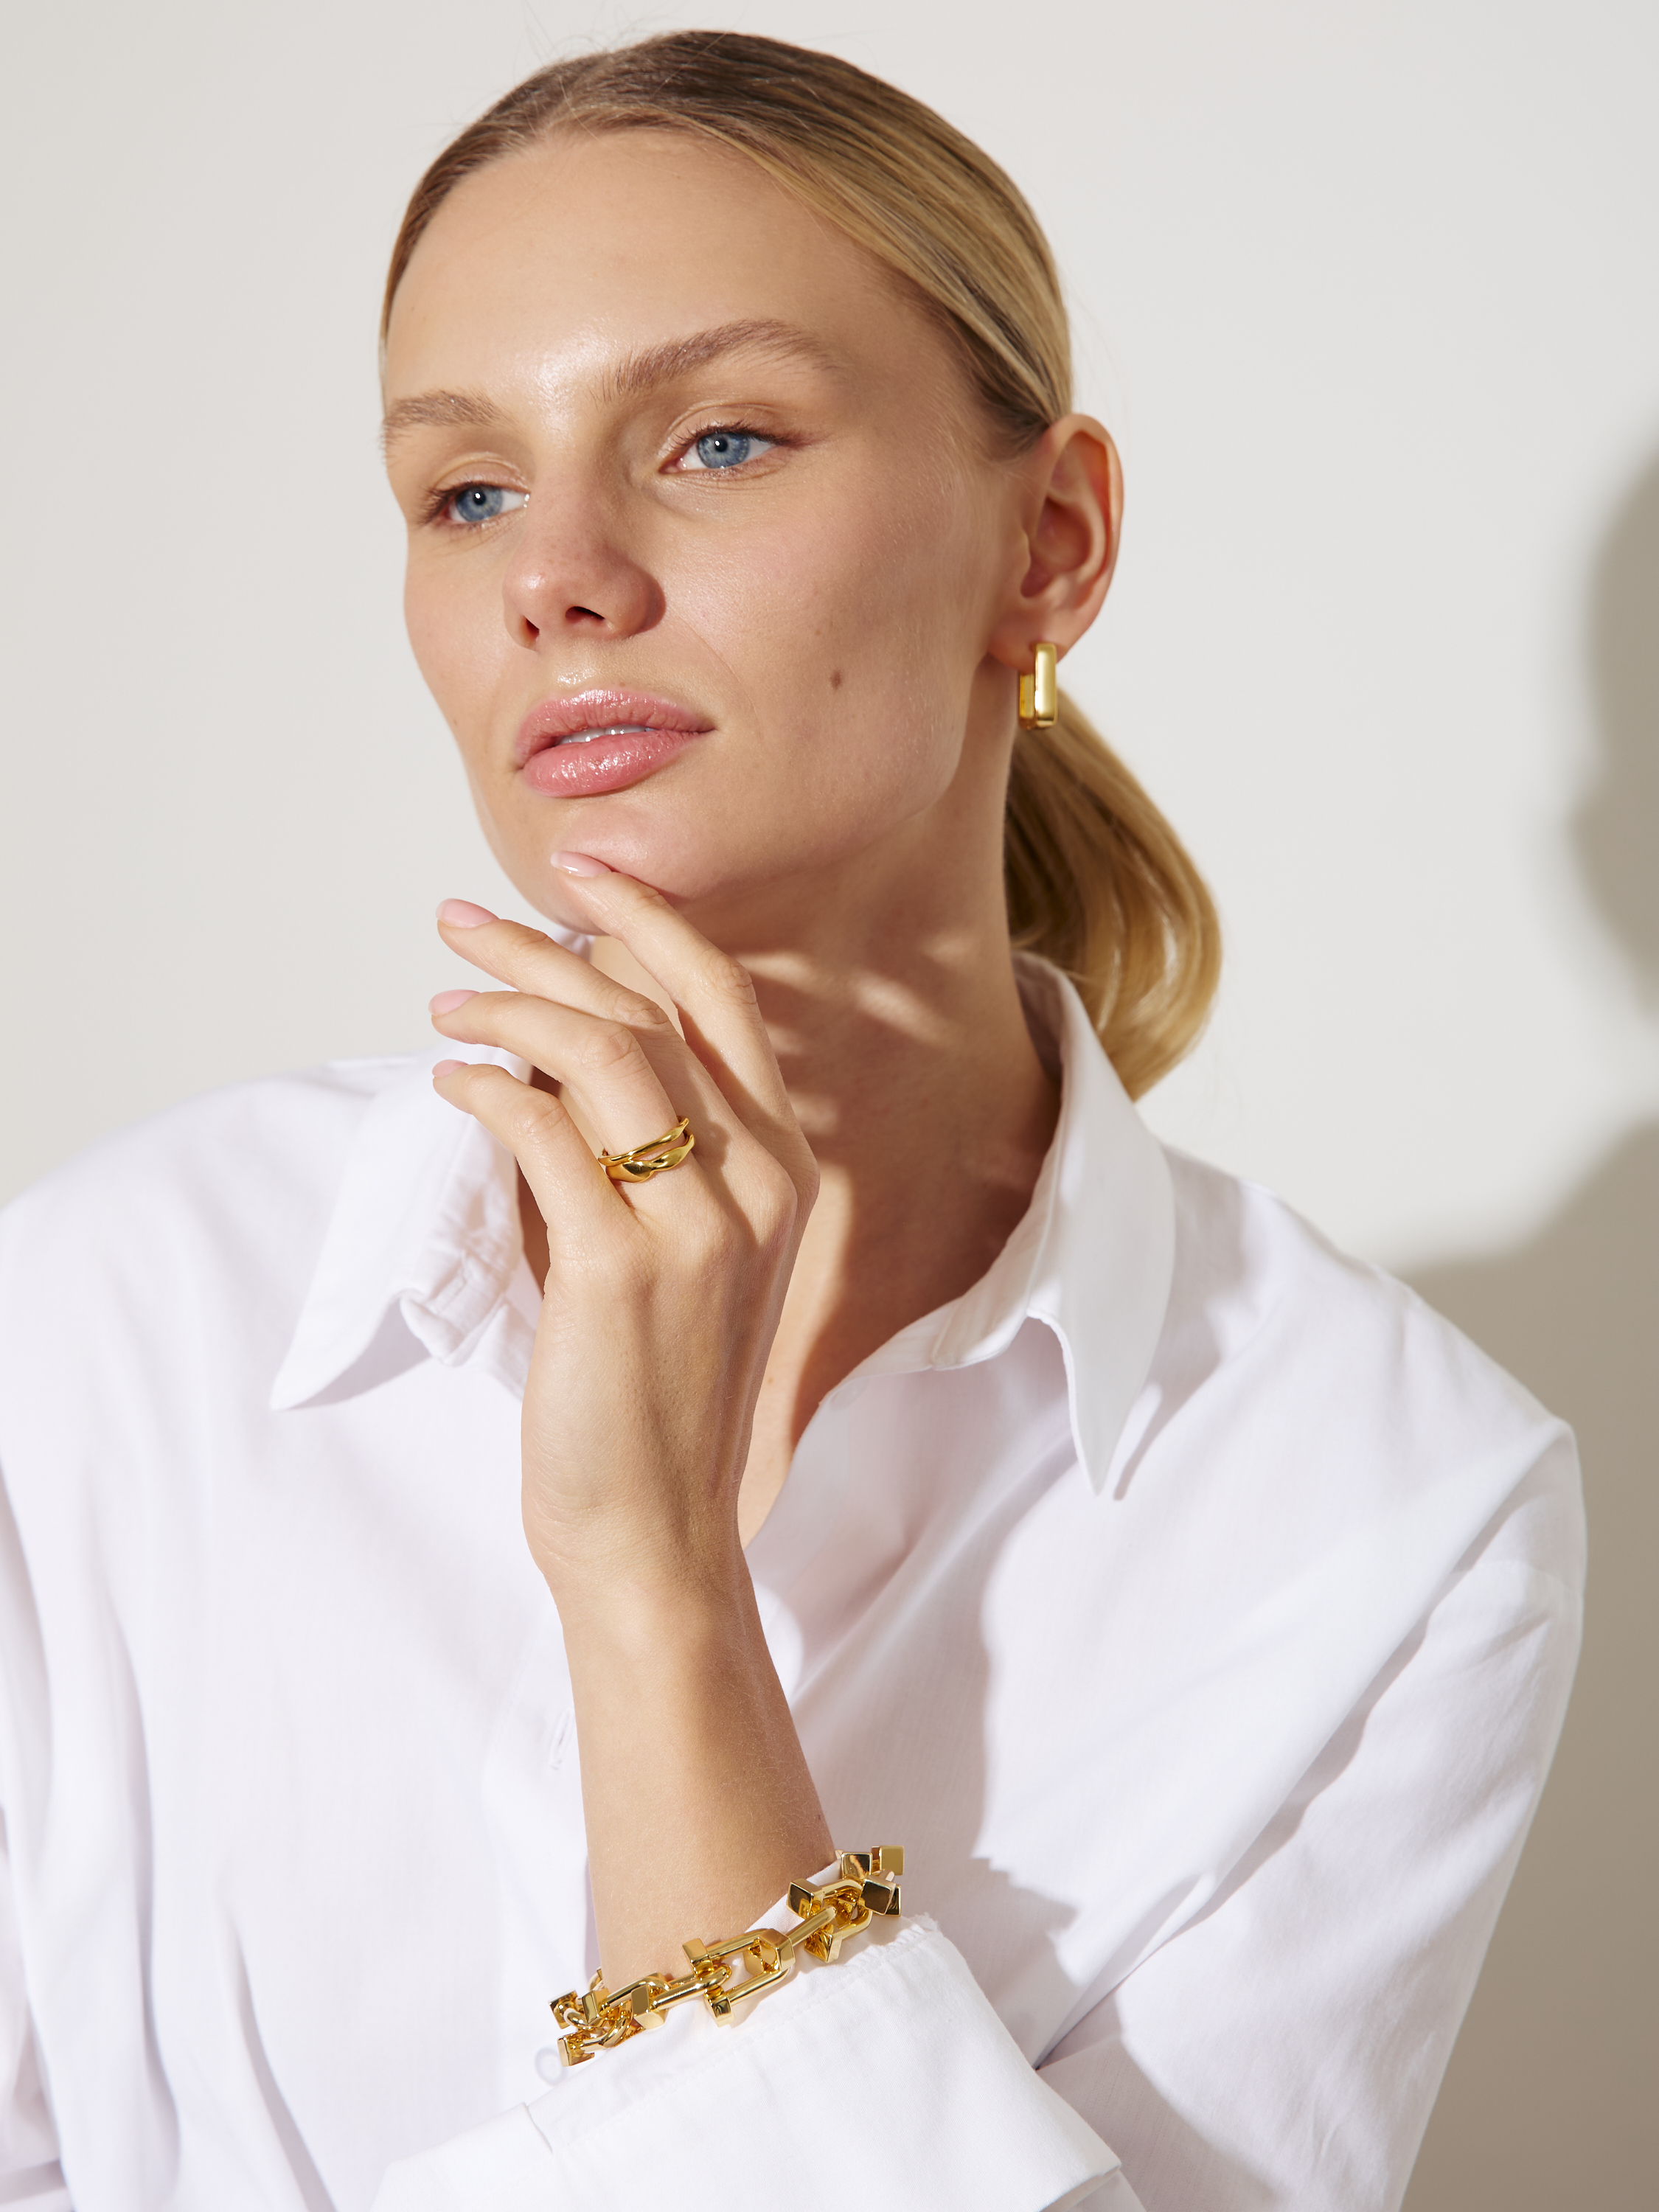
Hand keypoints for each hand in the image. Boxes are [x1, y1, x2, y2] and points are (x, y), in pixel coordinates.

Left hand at [426, 867, 817, 1606]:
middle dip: (547, 942)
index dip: (652, 921)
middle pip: (649, 1007)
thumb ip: (649, 1147)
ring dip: (504, 1005)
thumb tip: (555, 1035)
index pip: (723, 1001)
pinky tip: (451, 1083)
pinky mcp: (623, 1266)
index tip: (581, 871)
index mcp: (787, 1169)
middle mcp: (762, 1181)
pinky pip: (542, 1128)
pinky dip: (485, 1087)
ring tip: (443, 1004)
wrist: (658, 1527)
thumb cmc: (657, 1390)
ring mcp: (701, 1224)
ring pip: (597, 1051)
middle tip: (462, 921)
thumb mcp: (688, 1254)